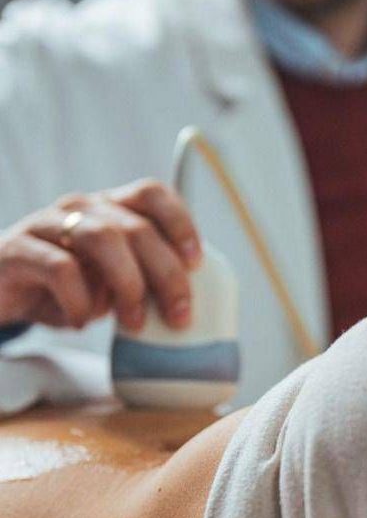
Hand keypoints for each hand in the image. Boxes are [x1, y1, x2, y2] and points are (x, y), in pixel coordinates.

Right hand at [0, 179, 201, 330]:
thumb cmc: (62, 289)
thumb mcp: (107, 283)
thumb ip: (141, 280)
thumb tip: (182, 303)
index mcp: (109, 208)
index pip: (152, 194)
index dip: (181, 223)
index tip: (197, 262)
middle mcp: (81, 207)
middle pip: (136, 227)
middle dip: (166, 274)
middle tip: (178, 315)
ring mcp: (47, 223)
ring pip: (103, 239)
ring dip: (128, 285)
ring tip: (133, 323)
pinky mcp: (17, 249)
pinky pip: (61, 269)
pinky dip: (81, 300)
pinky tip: (83, 321)